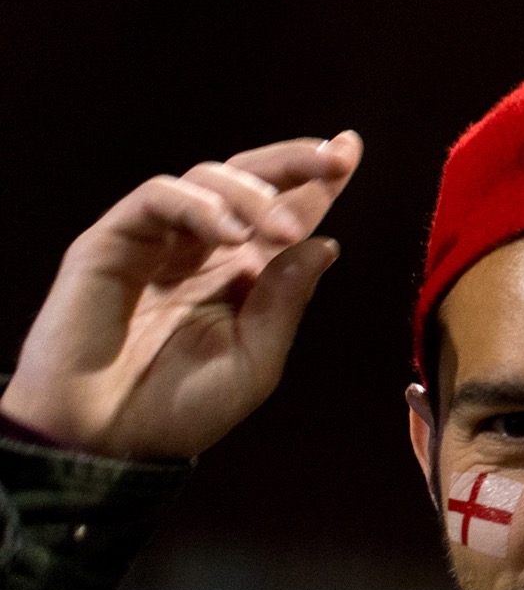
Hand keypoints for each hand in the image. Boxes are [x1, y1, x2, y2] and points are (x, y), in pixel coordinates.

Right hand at [0, 132, 362, 459]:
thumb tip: (326, 244)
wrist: (106, 440)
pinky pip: (158, 198)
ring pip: (207, 178)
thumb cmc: (178, 410)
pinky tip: (230, 232)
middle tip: (334, 158)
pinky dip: (199, 204)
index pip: (285, 215)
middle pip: (251, 182)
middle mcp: (203, 249)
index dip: (317, 183)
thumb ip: (287, 303)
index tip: (351, 150)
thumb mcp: (254, 362)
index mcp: (243, 277)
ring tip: (277, 228)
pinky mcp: (113, 241)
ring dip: (252, 193)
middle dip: (295, 163)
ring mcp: (158, 241)